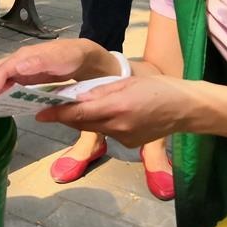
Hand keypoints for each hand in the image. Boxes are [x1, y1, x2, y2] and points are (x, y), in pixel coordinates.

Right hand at [0, 39, 112, 100]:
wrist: (82, 57)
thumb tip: (16, 68)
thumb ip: (38, 61)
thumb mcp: (58, 58)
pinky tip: (10, 105)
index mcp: (22, 57)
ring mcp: (21, 70)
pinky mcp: (25, 77)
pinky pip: (9, 85)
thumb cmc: (70, 56)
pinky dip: (5, 94)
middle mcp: (18, 62)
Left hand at [35, 75, 189, 147]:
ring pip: (95, 129)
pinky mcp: (130, 144)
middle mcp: (118, 126)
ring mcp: (124, 138)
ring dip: (83, 119)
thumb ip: (100, 90)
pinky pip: (108, 133)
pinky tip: (104, 114)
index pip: (79, 112)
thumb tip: (76, 95)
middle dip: (66, 116)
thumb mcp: (127, 82)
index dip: (57, 113)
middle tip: (50, 107)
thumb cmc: (158, 87)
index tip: (39, 113)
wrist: (186, 109)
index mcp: (117, 106)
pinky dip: (101, 124)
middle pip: (84, 123)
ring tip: (74, 108)